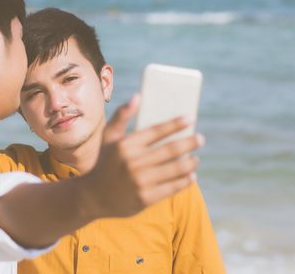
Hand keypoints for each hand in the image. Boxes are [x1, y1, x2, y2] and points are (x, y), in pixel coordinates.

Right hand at [84, 94, 202, 217]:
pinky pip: (171, 188)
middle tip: (200, 139)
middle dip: (189, 142)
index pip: (156, 131)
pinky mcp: (144, 198)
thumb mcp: (108, 137)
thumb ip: (122, 115)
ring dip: (190, 163)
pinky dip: (185, 181)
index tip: (191, 118)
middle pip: (170, 150)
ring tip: (196, 158)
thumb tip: (139, 96)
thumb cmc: (105, 162)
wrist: (93, 197)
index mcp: (125, 145)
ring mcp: (139, 181)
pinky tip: (192, 176)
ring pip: (174, 169)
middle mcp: (132, 162)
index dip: (176, 124)